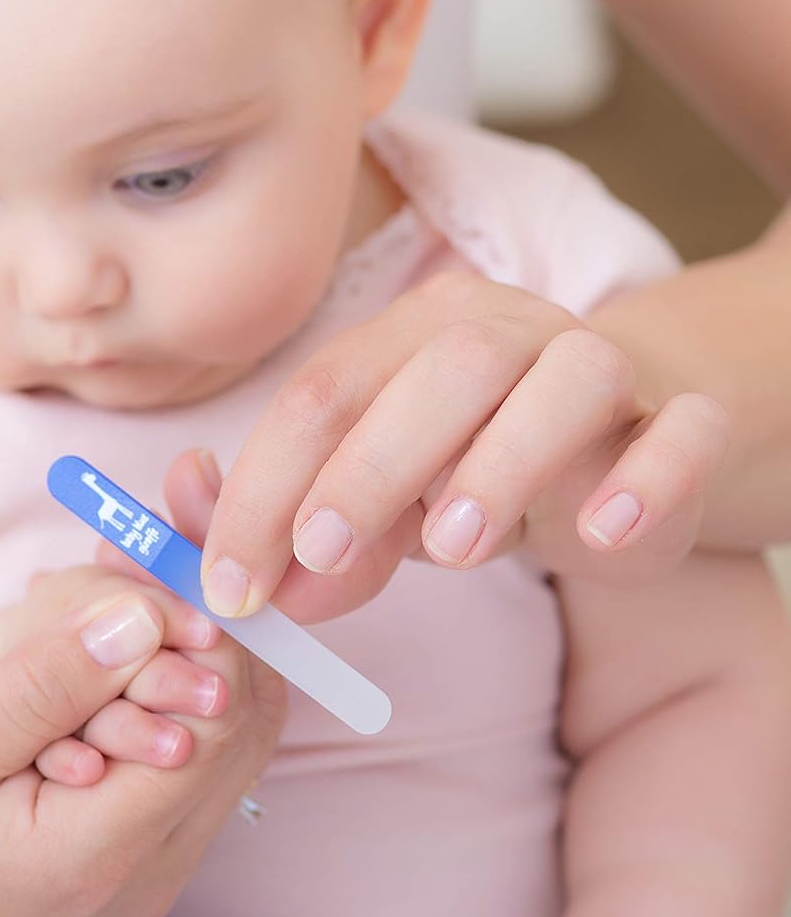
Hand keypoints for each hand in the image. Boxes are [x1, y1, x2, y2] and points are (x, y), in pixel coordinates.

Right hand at [0, 589, 284, 916]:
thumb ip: (40, 686)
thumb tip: (142, 617)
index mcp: (95, 856)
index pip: (217, 719)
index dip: (198, 627)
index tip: (143, 564)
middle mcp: (150, 876)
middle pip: (247, 724)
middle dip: (205, 629)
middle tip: (135, 564)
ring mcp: (156, 874)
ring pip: (234, 738)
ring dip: (191, 655)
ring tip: (116, 596)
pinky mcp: (146, 861)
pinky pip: (197, 761)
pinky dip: (170, 692)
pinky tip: (108, 652)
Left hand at [196, 273, 730, 623]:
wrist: (622, 445)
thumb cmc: (471, 469)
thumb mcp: (378, 502)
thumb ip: (305, 534)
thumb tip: (237, 580)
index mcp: (412, 336)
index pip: (324, 395)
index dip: (265, 489)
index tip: (232, 585)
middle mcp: (508, 331)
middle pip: (440, 371)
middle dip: (367, 465)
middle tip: (321, 552)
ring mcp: (604, 369)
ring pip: (564, 382)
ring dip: (501, 463)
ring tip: (454, 548)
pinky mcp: (684, 420)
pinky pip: (683, 431)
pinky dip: (648, 478)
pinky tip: (603, 529)